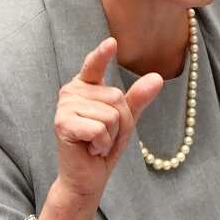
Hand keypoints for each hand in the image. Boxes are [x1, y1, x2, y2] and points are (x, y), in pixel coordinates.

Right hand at [52, 37, 162, 201]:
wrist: (87, 176)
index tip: (112, 43)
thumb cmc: (104, 145)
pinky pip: (100, 129)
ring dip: (110, 136)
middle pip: (116, 98)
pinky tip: (90, 149)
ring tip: (96, 143)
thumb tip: (157, 78)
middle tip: (104, 136)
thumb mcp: (126, 119)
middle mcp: (72, 91)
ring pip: (110, 115)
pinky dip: (101, 144)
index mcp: (86, 85)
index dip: (102, 54)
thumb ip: (137, 98)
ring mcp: (65, 106)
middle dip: (119, 123)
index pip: (95, 65)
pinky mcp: (62, 123)